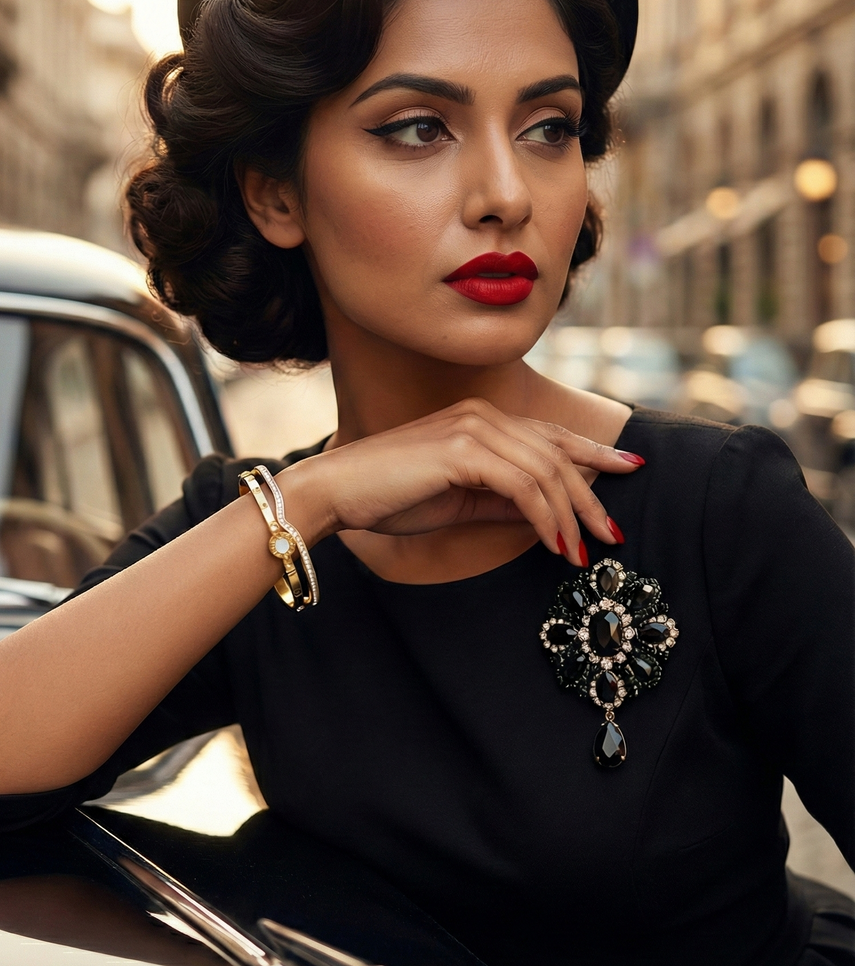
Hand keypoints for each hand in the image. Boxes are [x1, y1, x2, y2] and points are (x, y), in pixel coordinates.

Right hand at [279, 398, 642, 560]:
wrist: (337, 492)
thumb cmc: (391, 497)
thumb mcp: (461, 501)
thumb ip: (506, 503)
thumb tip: (550, 517)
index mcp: (481, 419)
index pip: (550, 434)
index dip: (593, 452)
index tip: (629, 469)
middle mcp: (482, 414)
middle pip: (557, 452)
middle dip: (591, 495)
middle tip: (613, 533)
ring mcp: (473, 428)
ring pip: (546, 470)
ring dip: (569, 516)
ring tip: (579, 551)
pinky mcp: (463, 450)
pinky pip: (523, 486)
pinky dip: (544, 518)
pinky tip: (552, 543)